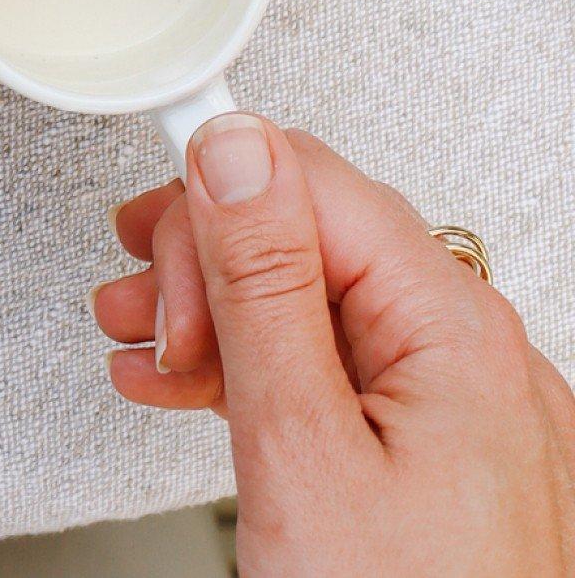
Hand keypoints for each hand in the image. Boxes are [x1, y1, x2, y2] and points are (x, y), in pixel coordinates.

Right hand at [94, 113, 574, 575]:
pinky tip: (198, 392)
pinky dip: (263, 373)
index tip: (136, 235)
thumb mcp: (301, 452)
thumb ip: (264, 288)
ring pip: (324, 307)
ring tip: (143, 353)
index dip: (211, 202)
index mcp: (454, 329)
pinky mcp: (450, 466)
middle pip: (318, 236)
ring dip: (220, 316)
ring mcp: (471, 414)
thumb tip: (233, 149)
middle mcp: (479, 356)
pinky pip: (348, 376)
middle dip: (206, 262)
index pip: (312, 182)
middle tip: (136, 318)